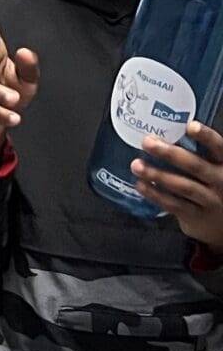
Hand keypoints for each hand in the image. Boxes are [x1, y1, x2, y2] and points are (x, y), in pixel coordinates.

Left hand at [131, 124, 222, 250]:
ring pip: (182, 186)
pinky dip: (155, 194)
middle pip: (195, 165)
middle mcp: (221, 181)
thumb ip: (197, 154)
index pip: (218, 147)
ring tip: (136, 165)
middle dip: (169, 153)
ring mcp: (210, 200)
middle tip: (146, 142)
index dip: (205, 136)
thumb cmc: (211, 185)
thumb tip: (161, 133)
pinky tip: (140, 184)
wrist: (221, 224)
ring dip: (157, 175)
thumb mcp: (213, 168)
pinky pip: (174, 204)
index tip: (190, 126)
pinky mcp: (196, 216)